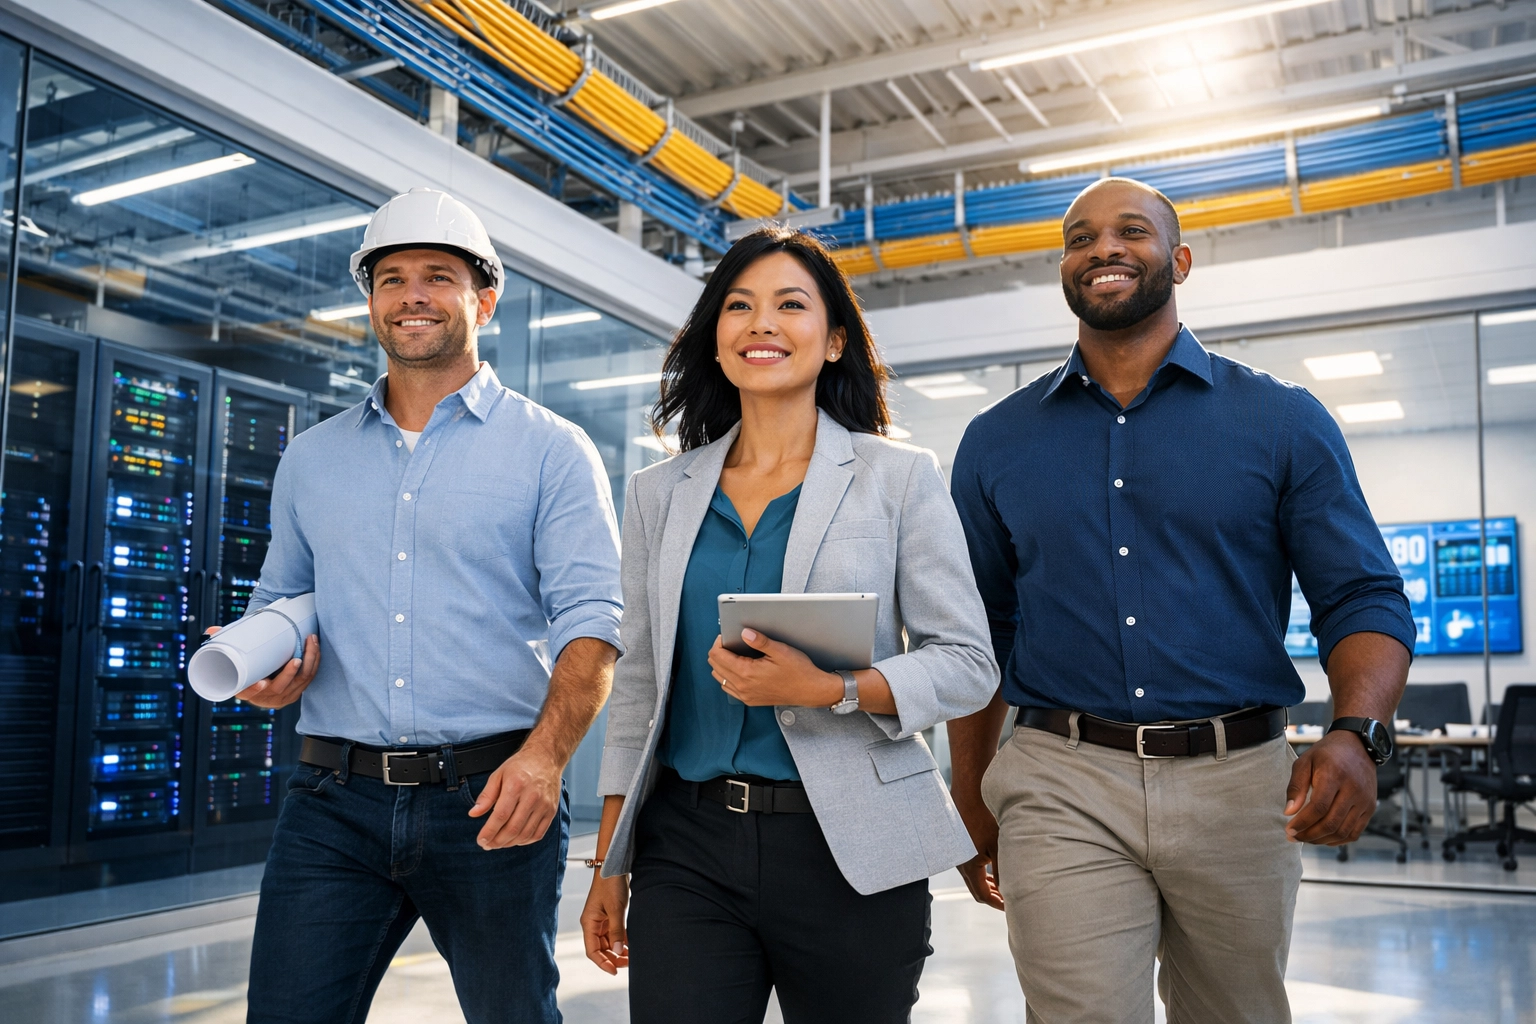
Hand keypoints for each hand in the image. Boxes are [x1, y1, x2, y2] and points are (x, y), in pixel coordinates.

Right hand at [206, 625, 319, 708]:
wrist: (264, 678)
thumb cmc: (248, 665)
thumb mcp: (236, 657)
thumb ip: (224, 643)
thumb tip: (210, 631)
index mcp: (246, 691)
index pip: (248, 693)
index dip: (255, 689)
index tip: (261, 682)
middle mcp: (266, 697)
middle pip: (280, 688)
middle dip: (290, 673)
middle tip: (297, 658)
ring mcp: (284, 696)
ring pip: (300, 681)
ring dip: (308, 661)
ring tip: (310, 640)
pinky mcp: (297, 691)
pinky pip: (309, 678)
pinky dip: (314, 662)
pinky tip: (315, 647)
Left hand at [469, 743, 562, 848]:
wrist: (546, 757)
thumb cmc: (521, 765)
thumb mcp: (498, 775)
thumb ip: (486, 796)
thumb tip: (474, 813)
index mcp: (516, 785)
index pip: (500, 815)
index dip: (489, 831)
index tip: (481, 840)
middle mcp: (532, 796)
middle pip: (513, 828)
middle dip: (497, 841)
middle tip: (487, 844)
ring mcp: (544, 805)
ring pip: (525, 834)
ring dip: (510, 843)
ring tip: (499, 843)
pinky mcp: (552, 810)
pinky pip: (538, 833)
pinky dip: (525, 841)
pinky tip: (516, 839)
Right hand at [581, 872, 629, 974]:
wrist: (615, 866)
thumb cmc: (610, 884)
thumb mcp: (615, 908)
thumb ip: (617, 930)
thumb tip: (618, 950)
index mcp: (589, 923)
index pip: (592, 951)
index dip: (602, 963)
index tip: (615, 971)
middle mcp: (593, 924)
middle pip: (600, 949)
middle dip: (613, 958)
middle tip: (628, 964)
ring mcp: (601, 920)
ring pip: (608, 942)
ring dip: (618, 950)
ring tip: (632, 956)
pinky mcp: (610, 916)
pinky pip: (614, 933)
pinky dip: (622, 940)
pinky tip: (631, 945)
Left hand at [706, 630, 841, 707]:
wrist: (810, 691)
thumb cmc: (799, 672)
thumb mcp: (780, 651)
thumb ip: (760, 641)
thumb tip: (744, 632)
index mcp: (747, 673)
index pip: (717, 656)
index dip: (719, 642)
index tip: (727, 636)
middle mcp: (742, 686)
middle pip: (715, 666)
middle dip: (719, 651)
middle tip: (731, 642)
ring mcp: (745, 695)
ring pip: (719, 677)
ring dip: (722, 664)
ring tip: (734, 654)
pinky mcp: (750, 700)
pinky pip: (728, 688)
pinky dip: (728, 676)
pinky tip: (738, 669)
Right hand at [953, 794, 1003, 909]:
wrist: (968, 793)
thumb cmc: (985, 817)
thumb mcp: (999, 846)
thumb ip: (1004, 871)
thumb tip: (1010, 892)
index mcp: (970, 868)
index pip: (983, 896)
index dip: (998, 904)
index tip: (1011, 908)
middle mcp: (960, 864)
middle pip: (976, 890)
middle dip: (992, 896)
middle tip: (1008, 899)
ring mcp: (957, 855)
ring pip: (973, 878)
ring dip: (987, 883)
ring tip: (1002, 883)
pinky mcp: (958, 845)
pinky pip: (969, 865)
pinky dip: (981, 871)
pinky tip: (991, 863)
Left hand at [1284, 730, 1378, 844]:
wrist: (1358, 746)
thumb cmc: (1327, 754)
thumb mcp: (1305, 761)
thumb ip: (1296, 786)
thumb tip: (1289, 812)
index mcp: (1334, 775)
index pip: (1319, 807)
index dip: (1303, 822)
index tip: (1289, 830)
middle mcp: (1353, 790)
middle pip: (1331, 823)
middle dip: (1309, 835)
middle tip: (1293, 837)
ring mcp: (1364, 801)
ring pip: (1343, 831)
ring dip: (1322, 840)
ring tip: (1305, 838)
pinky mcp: (1370, 808)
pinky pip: (1354, 832)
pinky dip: (1338, 840)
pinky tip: (1323, 838)